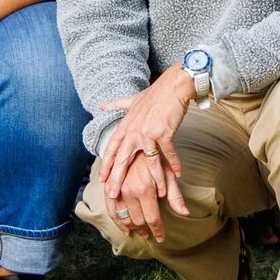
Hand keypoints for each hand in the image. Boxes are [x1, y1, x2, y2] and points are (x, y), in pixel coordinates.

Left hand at [97, 68, 192, 240]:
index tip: (101, 179)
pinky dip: (174, 164)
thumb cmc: (157, 93)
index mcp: (127, 124)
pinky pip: (168, 154)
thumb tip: (102, 105)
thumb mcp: (134, 99)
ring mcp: (148, 132)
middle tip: (113, 194)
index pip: (113, 148)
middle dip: (117, 178)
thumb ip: (118, 104)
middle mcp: (134, 130)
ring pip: (149, 161)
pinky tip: (178, 175)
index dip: (107, 164)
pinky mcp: (163, 133)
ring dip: (155, 179)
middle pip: (124, 158)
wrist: (174, 85)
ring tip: (157, 194)